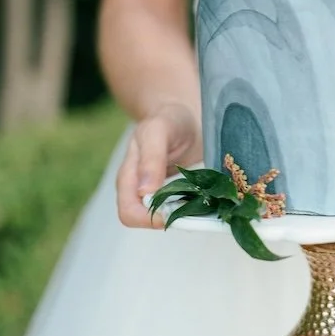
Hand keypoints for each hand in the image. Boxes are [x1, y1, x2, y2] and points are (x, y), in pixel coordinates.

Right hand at [116, 102, 201, 228]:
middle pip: (146, 220)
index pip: (129, 213)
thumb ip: (151, 158)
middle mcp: (139, 189)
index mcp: (129, 177)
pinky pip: (179, 209)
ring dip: (183, 215)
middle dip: (169, 218)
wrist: (183, 115)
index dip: (148, 218)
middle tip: (194, 207)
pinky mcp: (174, 193)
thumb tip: (144, 192)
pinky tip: (206, 200)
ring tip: (203, 204)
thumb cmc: (167, 120)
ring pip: (165, 217)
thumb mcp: (158, 131)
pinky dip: (192, 209)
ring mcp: (157, 192)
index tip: (173, 211)